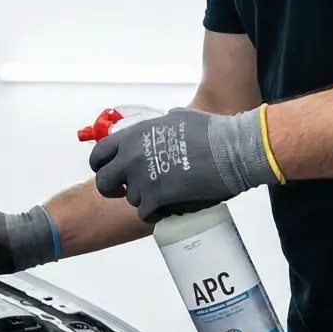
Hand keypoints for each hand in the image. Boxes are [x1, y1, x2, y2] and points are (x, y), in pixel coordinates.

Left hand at [90, 108, 277, 222]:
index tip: (113, 173)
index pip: (98, 154)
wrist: (234, 150)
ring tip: (167, 192)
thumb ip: (158, 126)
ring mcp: (142, 177)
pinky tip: (169, 207)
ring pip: (131, 199)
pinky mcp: (157, 197)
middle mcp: (131, 155)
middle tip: (130, 190)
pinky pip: (146, 213)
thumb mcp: (178, 118)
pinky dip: (156, 213)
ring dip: (146, 199)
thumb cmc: (212, 132)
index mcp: (134, 135)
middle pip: (104, 182)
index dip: (102, 167)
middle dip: (115, 189)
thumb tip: (158, 127)